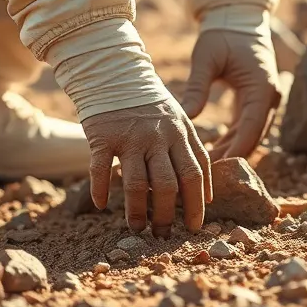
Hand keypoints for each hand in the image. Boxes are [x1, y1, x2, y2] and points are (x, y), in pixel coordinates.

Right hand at [81, 100, 210, 236]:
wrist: (115, 72)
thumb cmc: (149, 103)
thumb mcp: (178, 119)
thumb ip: (191, 151)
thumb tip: (206, 194)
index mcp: (181, 132)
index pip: (195, 174)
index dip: (197, 204)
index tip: (194, 226)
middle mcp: (158, 136)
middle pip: (168, 185)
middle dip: (167, 215)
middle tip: (163, 234)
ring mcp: (131, 137)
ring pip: (137, 184)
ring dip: (137, 212)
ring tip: (138, 228)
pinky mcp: (104, 136)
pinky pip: (102, 170)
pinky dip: (101, 190)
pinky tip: (101, 204)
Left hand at [180, 29, 282, 160]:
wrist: (238, 17)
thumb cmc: (221, 34)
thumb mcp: (206, 58)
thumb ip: (196, 86)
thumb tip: (185, 116)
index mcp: (261, 88)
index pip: (251, 129)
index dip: (234, 152)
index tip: (215, 170)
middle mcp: (269, 97)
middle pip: (253, 137)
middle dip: (231, 157)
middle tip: (206, 176)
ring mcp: (265, 99)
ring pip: (250, 134)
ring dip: (231, 151)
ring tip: (206, 169)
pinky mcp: (257, 99)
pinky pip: (246, 126)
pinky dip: (232, 139)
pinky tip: (212, 153)